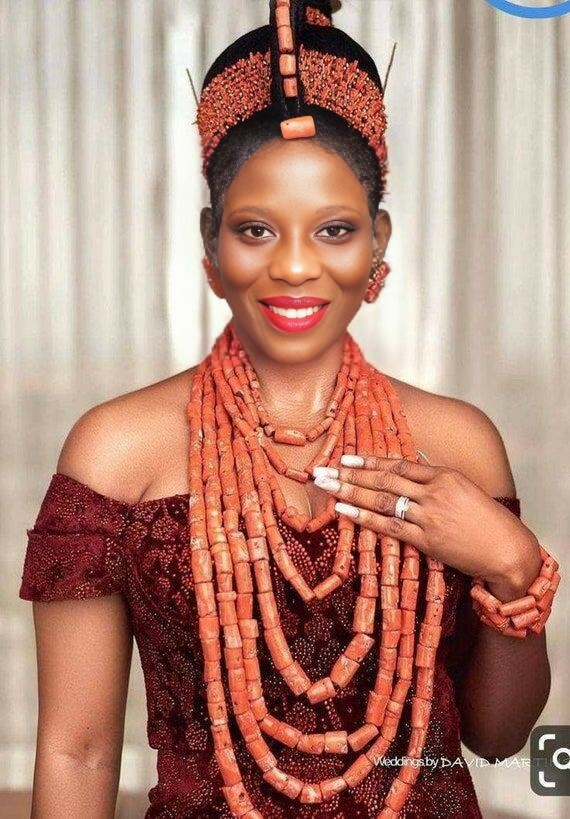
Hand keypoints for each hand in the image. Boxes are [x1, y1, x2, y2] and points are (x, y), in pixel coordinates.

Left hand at [311, 455, 540, 587]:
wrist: (507, 549)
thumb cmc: (487, 520)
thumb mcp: (464, 488)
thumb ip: (435, 478)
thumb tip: (409, 466)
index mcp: (444, 475)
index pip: (399, 464)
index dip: (370, 460)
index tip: (346, 458)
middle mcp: (434, 491)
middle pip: (384, 478)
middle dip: (350, 474)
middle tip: (323, 470)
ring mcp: (429, 515)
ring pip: (382, 499)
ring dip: (351, 492)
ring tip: (327, 486)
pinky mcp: (427, 539)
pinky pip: (389, 525)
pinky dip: (364, 516)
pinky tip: (345, 510)